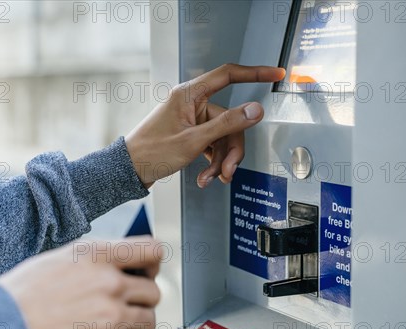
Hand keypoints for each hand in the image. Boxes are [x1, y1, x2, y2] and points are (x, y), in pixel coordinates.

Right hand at [0, 236, 160, 328]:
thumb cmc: (21, 297)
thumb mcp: (58, 260)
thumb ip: (95, 260)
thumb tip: (121, 265)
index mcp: (97, 256)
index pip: (152, 250)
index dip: (153, 263)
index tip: (147, 272)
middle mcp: (109, 283)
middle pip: (153, 291)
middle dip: (140, 300)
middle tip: (120, 306)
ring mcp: (111, 317)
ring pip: (148, 320)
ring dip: (133, 325)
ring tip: (106, 326)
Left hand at [125, 64, 284, 187]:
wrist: (130, 171)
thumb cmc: (151, 152)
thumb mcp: (194, 140)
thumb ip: (227, 124)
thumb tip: (254, 110)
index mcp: (190, 95)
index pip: (228, 75)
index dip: (254, 73)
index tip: (275, 74)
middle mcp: (192, 104)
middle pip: (230, 120)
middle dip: (231, 149)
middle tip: (228, 170)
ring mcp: (192, 120)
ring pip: (223, 136)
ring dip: (222, 160)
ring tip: (213, 178)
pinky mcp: (191, 134)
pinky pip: (212, 144)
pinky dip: (213, 162)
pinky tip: (206, 177)